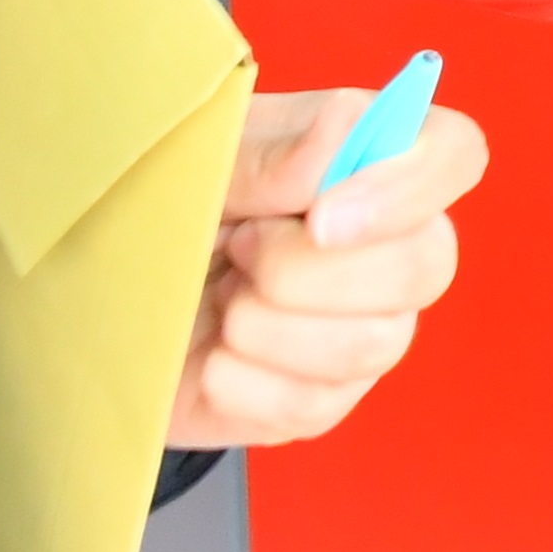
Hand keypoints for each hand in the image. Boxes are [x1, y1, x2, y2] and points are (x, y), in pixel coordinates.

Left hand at [167, 86, 489, 450]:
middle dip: (308, 270)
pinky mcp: (324, 398)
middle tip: (238, 249)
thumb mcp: (198, 157)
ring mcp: (365, 328)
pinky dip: (243, 380)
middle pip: (425, 265)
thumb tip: (337, 147)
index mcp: (368, 161)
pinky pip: (314, 404)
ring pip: (374, 344)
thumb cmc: (158, 207)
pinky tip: (212, 355)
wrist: (97, 293)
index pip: (455, 154)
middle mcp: (390, 245)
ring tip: (222, 298)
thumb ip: (268, 151)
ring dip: (268, 324)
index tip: (322, 217)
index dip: (410, 187)